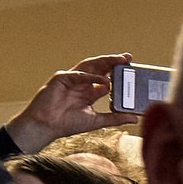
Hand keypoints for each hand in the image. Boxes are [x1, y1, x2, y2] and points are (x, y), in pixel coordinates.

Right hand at [4, 53, 147, 153]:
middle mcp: (82, 83)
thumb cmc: (67, 123)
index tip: (132, 71)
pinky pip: (79, 75)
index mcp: (89, 92)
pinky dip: (92, 77)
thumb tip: (135, 118)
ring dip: (105, 61)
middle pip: (100, 68)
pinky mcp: (61, 78)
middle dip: (114, 62)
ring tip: (120, 60)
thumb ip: (115, 118)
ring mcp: (72, 79)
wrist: (46, 126)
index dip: (119, 75)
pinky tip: (105, 80)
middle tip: (128, 57)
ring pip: (90, 66)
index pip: (107, 79)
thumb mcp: (97, 121)